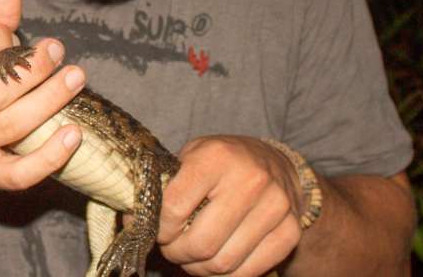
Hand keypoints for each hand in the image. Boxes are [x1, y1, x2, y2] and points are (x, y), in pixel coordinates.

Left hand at [156, 136, 304, 275]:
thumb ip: (164, 185)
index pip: (174, 208)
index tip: (156, 230)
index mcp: (216, 157)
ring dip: (198, 268)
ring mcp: (275, 207)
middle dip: (176, 254)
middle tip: (171, 249)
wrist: (274, 163)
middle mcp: (250, 180)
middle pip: (200, 243)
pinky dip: (225, 276)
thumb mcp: (191, 157)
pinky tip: (215, 262)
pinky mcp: (290, 231)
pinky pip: (248, 272)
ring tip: (191, 256)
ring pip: (222, 264)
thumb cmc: (222, 162)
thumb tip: (132, 221)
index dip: (158, 228)